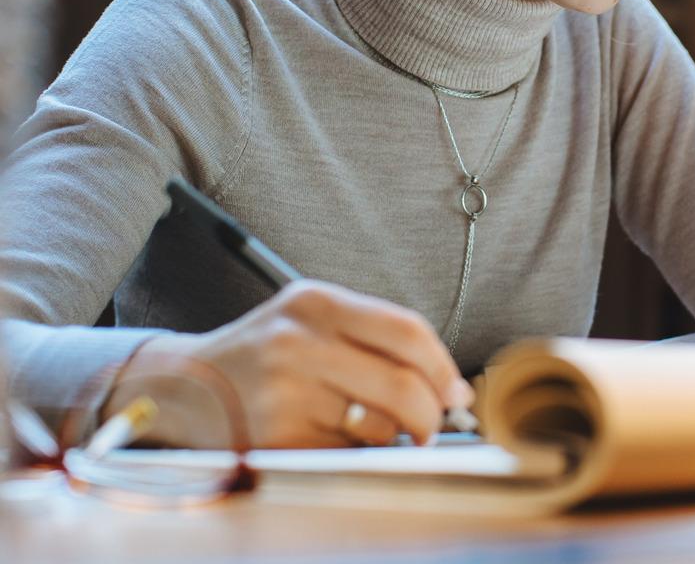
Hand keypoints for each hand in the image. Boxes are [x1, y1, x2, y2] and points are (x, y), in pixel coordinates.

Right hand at [102, 281, 474, 448]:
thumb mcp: (310, 320)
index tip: (455, 391)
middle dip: (431, 414)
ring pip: (379, 427)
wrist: (176, 388)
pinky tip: (335, 443)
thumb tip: (452, 388)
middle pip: (404, 385)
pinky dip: (355, 456)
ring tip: (369, 430)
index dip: (444, 367)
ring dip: (390, 438)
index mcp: (315, 302)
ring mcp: (283, 394)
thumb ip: (376, 340)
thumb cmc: (262, 354)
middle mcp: (298, 343)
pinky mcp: (272, 440)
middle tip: (432, 426)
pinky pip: (346, 456)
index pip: (408, 332)